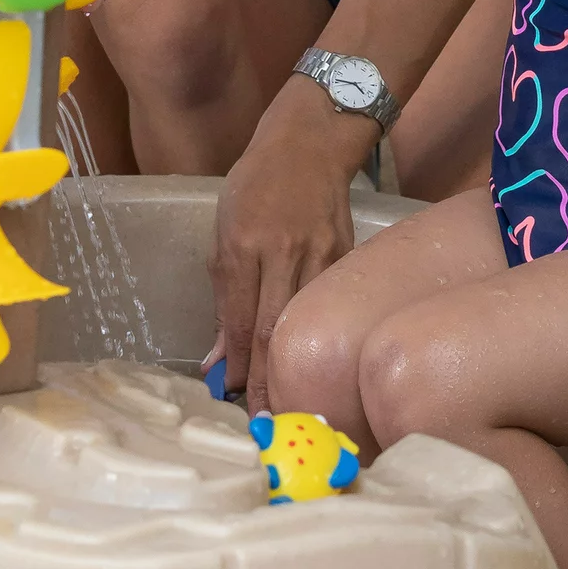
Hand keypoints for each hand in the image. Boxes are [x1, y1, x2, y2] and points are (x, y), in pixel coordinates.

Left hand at [209, 77, 370, 408]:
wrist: (310, 142)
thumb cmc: (257, 184)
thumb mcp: (225, 229)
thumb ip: (225, 296)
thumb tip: (219, 360)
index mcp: (244, 242)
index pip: (241, 318)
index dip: (239, 365)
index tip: (232, 401)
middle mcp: (283, 250)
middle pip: (276, 329)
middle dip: (269, 383)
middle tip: (264, 426)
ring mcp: (322, 254)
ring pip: (308, 323)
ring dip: (298, 370)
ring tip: (290, 411)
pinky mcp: (348, 257)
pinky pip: (331, 305)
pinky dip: (322, 340)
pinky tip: (318, 367)